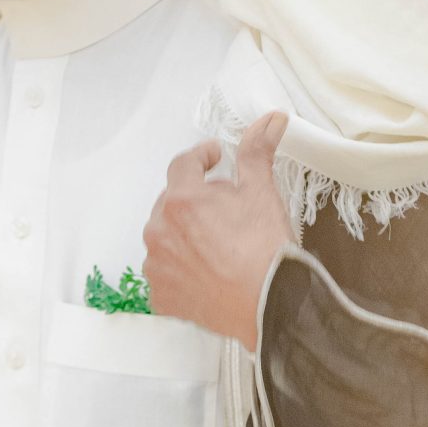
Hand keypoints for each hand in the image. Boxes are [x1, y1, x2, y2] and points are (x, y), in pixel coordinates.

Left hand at [143, 113, 291, 349]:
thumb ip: (257, 153)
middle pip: (172, 202)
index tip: (215, 158)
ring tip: (217, 245)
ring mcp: (157, 266)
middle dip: (196, 201)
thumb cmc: (265, 250)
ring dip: (185, 235)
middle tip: (225, 211)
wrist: (268, 306)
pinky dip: (182, 269)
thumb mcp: (262, 192)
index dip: (202, 157)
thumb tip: (270, 120)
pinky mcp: (161, 295)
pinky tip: (207, 272)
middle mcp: (159, 231)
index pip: (183, 164)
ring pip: (167, 238)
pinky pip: (166, 273)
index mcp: (181, 200)